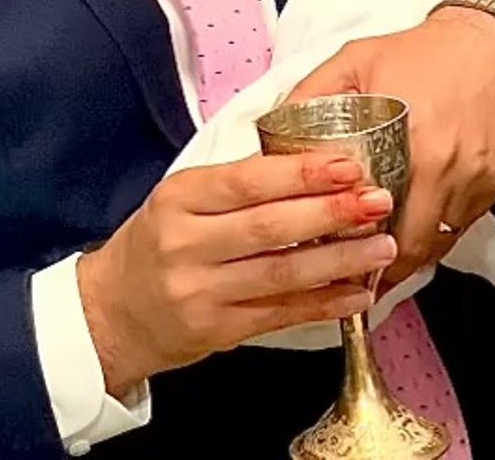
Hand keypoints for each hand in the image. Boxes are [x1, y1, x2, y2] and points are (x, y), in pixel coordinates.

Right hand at [78, 153, 395, 396]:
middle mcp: (187, 244)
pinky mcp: (218, 331)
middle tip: (376, 200)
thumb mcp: (180, 200)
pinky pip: (281, 314)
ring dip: (339, 259)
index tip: (346, 164)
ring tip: (380, 245)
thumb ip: (235, 187)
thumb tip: (311, 165)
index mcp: (179, 198)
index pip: (246, 180)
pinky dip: (324, 303)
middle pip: (269, 227)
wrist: (114, 311)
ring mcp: (202, 291)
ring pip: (282, 274)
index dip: (300, 173)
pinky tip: (358, 292)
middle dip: (331, 212)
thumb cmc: (157, 243)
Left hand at [289, 7, 494, 285]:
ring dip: (408, 254)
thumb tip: (274, 126)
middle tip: (350, 271)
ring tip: (376, 260)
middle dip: (381, 264)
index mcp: (411, 142)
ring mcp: (475, 183)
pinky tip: (412, 230)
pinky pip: (461, 226)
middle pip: (412, 245)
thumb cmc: (425, 51)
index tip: (328, 254)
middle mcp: (448, 171)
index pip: (379, 216)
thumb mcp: (356, 59)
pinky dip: (435, 234)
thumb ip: (312, 92)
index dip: (353, 243)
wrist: (493, 43)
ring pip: (439, 243)